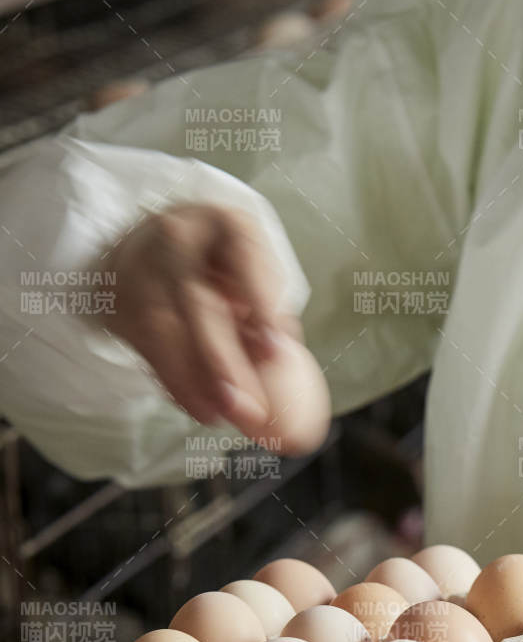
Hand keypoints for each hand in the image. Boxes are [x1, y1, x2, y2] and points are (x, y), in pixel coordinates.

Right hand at [99, 204, 304, 435]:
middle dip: (222, 361)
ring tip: (222, 418)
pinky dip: (172, 383)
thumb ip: (269, 314)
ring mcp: (139, 267)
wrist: (154, 244)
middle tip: (248, 409)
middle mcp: (177, 238)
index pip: (245, 256)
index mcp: (224, 223)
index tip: (277, 349)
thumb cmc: (222, 265)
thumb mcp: (252, 272)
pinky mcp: (118, 301)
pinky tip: (198, 408)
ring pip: (160, 329)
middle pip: (196, 301)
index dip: (261, 301)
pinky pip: (144, 347)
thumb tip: (284, 363)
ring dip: (192, 381)